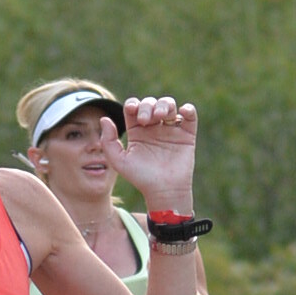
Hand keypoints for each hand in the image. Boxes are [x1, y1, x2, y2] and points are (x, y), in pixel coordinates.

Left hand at [105, 96, 196, 216]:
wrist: (163, 191)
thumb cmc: (141, 178)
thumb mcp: (119, 161)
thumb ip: (108, 141)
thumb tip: (104, 119)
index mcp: (137, 131)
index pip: (134, 108)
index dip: (133, 104)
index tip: (132, 110)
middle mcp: (153, 128)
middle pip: (150, 104)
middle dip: (147, 106)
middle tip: (146, 120)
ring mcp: (171, 130)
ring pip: (169, 105)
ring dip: (165, 104)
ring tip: (161, 116)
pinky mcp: (187, 135)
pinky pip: (190, 117)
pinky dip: (188, 110)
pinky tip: (182, 112)